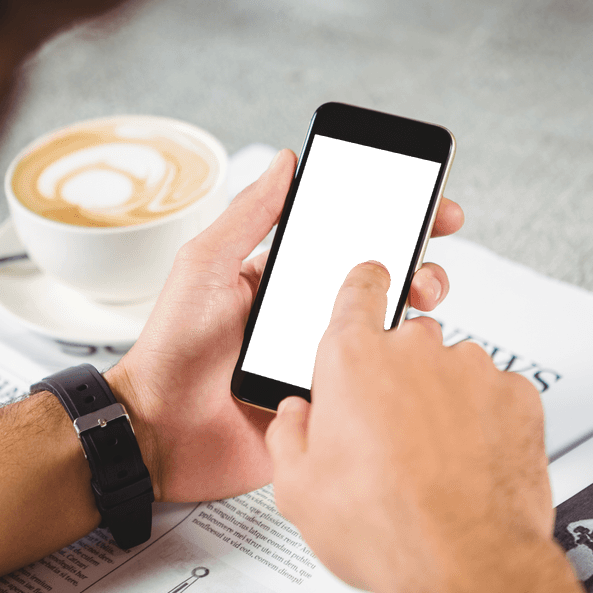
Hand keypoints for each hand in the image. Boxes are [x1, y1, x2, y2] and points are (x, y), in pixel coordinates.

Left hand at [108, 150, 465, 502]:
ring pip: (388, 334)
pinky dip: (397, 372)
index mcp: (287, 280)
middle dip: (420, 268)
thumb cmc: (172, 348)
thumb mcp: (207, 265)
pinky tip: (404, 362)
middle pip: (383, 286)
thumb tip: (288, 161)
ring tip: (417, 310)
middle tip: (428, 269)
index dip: (396, 221)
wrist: (159, 430)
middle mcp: (311, 318)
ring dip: (415, 318)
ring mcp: (324, 361)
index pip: (351, 241)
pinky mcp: (329, 405)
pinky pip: (375, 387)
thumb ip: (249, 215)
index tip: (432, 208)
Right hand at [265, 260, 550, 592]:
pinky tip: (470, 462)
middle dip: (399, 377)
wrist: (465, 565)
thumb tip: (293, 416)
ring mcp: (471, 369)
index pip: (358, 290)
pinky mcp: (517, 395)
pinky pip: (497, 394)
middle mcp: (414, 351)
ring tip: (434, 460)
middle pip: (406, 342)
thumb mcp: (298, 490)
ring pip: (454, 370)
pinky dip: (487, 419)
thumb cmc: (384, 528)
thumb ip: (288, 435)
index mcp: (353, 360)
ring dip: (444, 400)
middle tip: (391, 434)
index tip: (371, 279)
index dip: (364, 284)